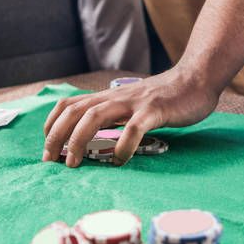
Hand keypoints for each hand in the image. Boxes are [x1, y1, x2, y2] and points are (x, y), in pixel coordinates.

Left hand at [41, 68, 218, 167]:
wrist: (196, 79)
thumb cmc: (164, 98)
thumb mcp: (130, 104)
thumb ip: (113, 116)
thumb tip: (92, 139)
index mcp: (108, 97)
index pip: (68, 105)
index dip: (52, 125)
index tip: (47, 149)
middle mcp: (115, 97)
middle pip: (75, 111)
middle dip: (57, 136)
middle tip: (51, 162)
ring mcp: (134, 103)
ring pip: (95, 116)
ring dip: (79, 139)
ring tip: (73, 163)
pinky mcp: (155, 110)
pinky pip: (134, 128)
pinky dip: (123, 145)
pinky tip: (119, 160)